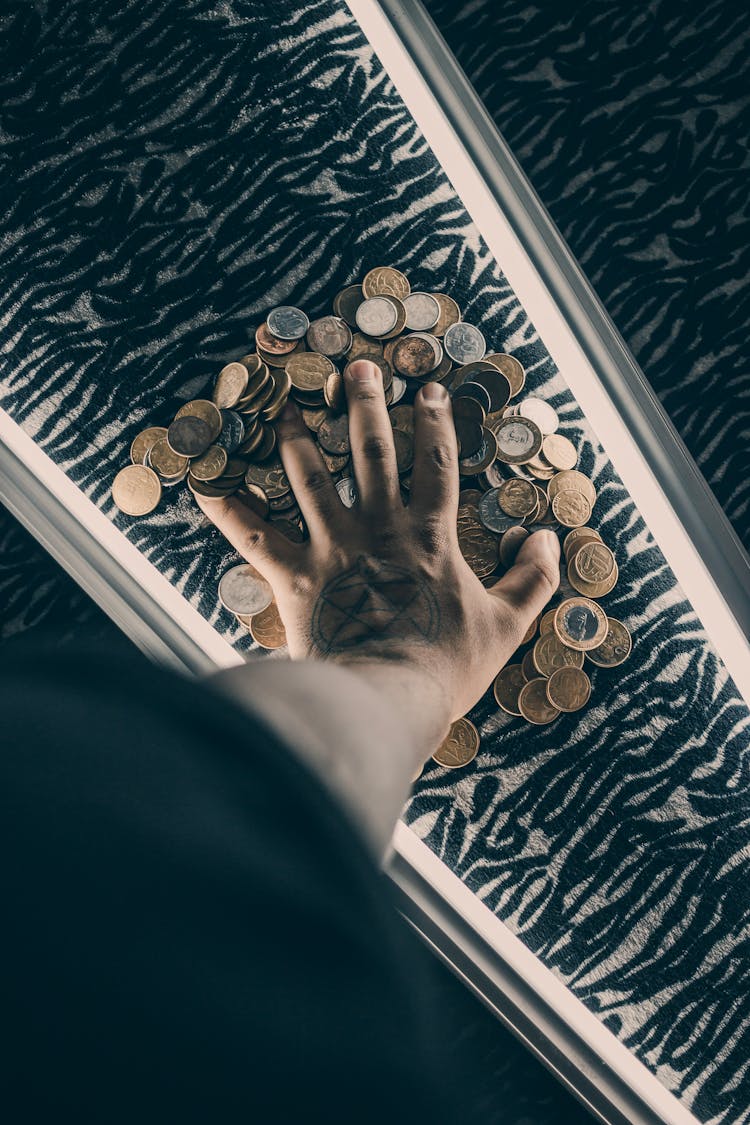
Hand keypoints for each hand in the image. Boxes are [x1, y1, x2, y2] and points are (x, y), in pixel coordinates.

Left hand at [196, 359, 559, 723]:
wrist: (386, 698)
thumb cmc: (446, 666)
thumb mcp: (507, 625)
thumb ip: (534, 579)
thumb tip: (548, 539)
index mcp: (430, 537)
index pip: (436, 465)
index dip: (436, 424)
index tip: (431, 391)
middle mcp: (378, 529)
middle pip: (371, 454)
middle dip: (366, 406)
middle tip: (358, 369)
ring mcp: (333, 549)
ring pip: (311, 478)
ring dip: (299, 438)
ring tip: (289, 406)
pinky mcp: (294, 577)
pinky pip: (255, 536)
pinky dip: (228, 508)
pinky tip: (204, 479)